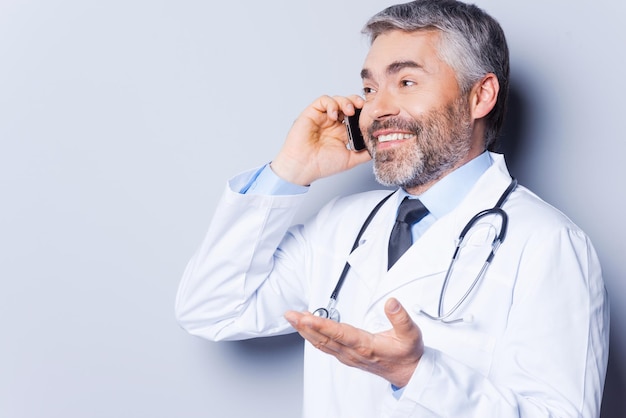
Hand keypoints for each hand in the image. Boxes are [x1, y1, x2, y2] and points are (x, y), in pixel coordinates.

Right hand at [270, 95, 370, 185]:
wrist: (302, 168)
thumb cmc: (321, 165)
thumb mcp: (349, 160)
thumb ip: (364, 153)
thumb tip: (377, 148)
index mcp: (342, 132)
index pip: (356, 116)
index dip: (364, 112)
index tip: (371, 114)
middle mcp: (333, 123)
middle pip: (348, 104)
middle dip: (357, 102)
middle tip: (363, 107)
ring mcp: (323, 117)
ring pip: (337, 100)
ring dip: (346, 102)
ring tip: (349, 111)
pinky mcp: (311, 113)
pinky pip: (323, 101)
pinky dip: (331, 104)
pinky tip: (334, 115)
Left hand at [284, 298, 423, 387]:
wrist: (408, 373)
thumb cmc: (407, 354)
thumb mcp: (411, 334)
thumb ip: (401, 317)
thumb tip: (391, 303)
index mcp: (366, 346)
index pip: (340, 334)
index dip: (322, 326)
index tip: (307, 319)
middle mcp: (353, 353)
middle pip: (324, 339)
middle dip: (305, 327)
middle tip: (291, 315)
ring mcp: (348, 356)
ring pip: (322, 343)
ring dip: (305, 331)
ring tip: (293, 318)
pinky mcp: (346, 356)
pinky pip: (325, 346)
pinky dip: (312, 336)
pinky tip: (306, 328)